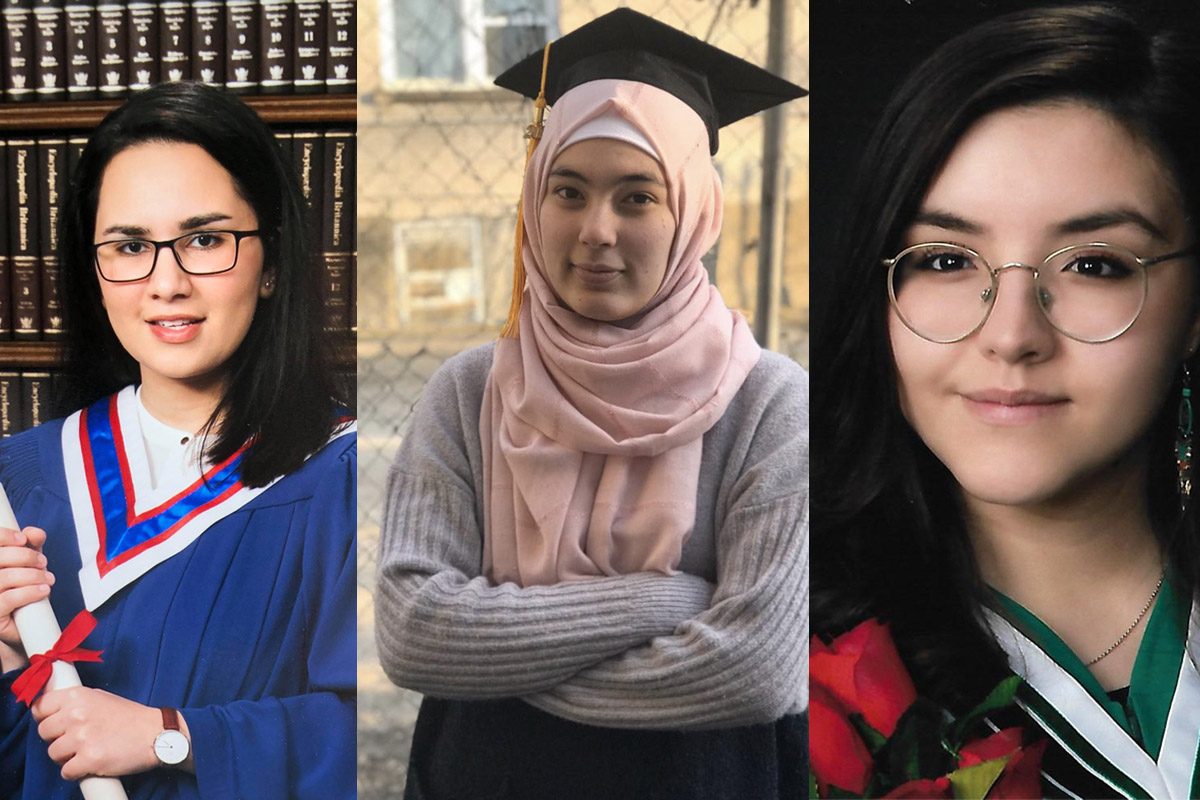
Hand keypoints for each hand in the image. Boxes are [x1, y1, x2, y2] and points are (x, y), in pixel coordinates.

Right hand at [0, 526, 52, 663]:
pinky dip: (30, 592)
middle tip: (43, 562)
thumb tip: (35, 533)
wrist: (21, 626)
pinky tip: (43, 590)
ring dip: (33, 575)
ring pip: (5, 578)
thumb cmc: (20, 590)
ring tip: (48, 578)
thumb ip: (29, 546)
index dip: (4, 536)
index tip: (23, 539)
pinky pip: (8, 599)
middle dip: (26, 556)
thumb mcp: (26, 565)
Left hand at [32, 687, 171, 779]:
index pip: (40, 707)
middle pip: (43, 732)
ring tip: (86, 752)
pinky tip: (91, 764)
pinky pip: (66, 772)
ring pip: (53, 754)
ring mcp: (82, 737)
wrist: (157, 733)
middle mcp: (76, 714)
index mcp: (78, 696)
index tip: (53, 723)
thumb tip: (53, 711)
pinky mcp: (89, 759)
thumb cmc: (131, 717)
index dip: (45, 717)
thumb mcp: (101, 698)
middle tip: (75, 740)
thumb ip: (76, 703)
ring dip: (66, 757)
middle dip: (57, 738)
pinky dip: (76, 771)